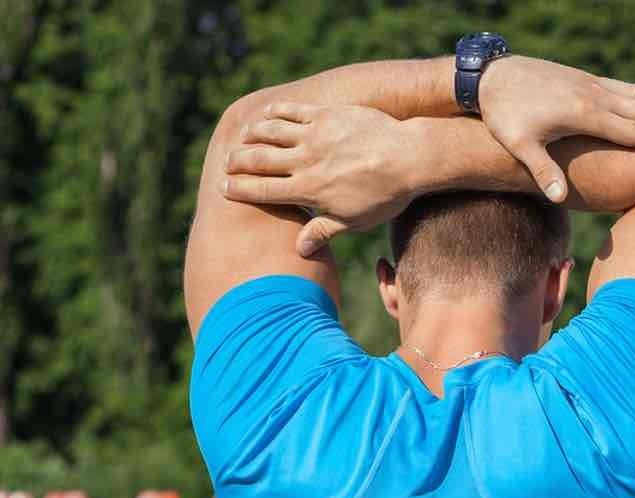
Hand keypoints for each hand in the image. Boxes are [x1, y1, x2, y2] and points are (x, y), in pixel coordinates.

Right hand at [222, 102, 416, 255]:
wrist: (410, 158)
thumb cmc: (385, 195)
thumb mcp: (355, 221)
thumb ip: (324, 232)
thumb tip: (300, 250)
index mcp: (308, 190)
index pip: (261, 190)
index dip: (238, 189)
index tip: (224, 188)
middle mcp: (305, 161)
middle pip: (257, 159)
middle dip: (236, 162)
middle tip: (227, 163)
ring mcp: (314, 135)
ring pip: (269, 131)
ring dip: (251, 135)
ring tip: (243, 139)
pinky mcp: (326, 114)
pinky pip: (292, 110)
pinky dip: (275, 112)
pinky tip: (267, 114)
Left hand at [477, 56, 634, 202]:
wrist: (490, 77)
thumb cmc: (503, 115)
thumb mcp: (519, 145)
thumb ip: (542, 169)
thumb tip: (559, 198)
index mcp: (585, 115)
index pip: (633, 131)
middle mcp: (594, 96)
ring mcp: (591, 85)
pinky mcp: (585, 80)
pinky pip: (625, 87)